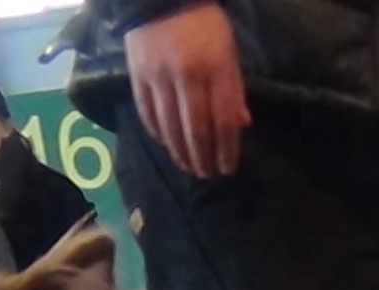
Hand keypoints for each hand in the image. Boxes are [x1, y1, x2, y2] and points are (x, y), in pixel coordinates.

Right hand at [126, 2, 251, 178]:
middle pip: (197, 129)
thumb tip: (241, 126)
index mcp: (216, 68)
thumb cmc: (204, 25)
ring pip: (170, 126)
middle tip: (207, 174)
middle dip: (203, 158)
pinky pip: (147, 112)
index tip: (228, 167)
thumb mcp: (229, 52)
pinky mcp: (137, 73)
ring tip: (188, 165)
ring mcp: (159, 75)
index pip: (225, 120)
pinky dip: (157, 133)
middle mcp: (188, 74)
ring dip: (180, 152)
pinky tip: (166, 144)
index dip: (227, 149)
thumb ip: (234, 89)